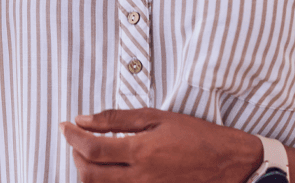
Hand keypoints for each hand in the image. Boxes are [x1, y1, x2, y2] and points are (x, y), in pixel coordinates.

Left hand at [60, 108, 262, 182]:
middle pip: (89, 175)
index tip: (65, 126)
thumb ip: (117, 119)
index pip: (91, 148)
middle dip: (75, 156)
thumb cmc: (196, 135)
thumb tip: (83, 118)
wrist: (229, 163)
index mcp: (140, 151)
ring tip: (90, 156)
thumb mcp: (157, 117)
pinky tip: (109, 171)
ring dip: (87, 172)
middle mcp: (139, 177)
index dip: (71, 137)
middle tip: (75, 141)